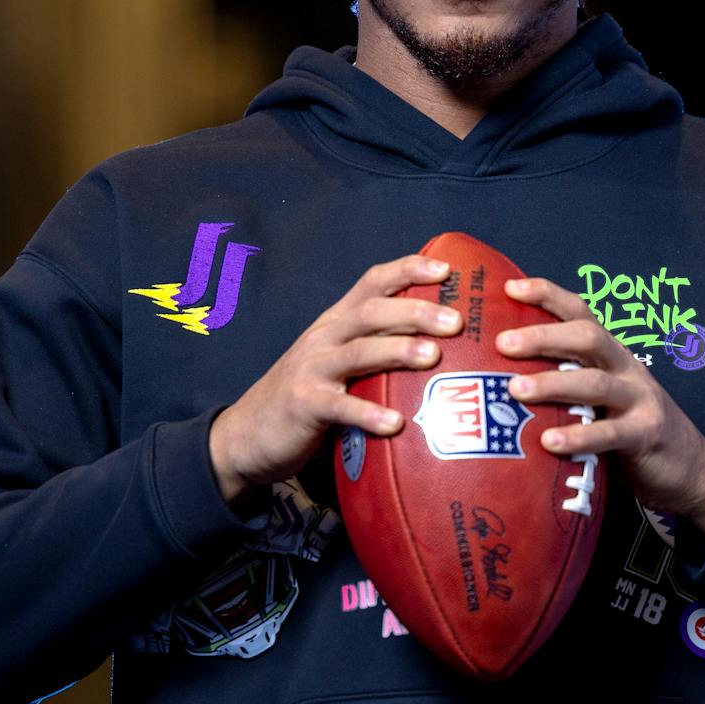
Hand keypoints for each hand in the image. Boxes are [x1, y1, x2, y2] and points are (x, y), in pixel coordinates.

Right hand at [209, 254, 461, 507]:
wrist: (248, 434)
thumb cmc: (311, 397)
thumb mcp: (341, 363)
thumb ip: (378, 351)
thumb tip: (446, 350)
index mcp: (337, 321)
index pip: (373, 282)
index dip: (408, 270)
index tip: (447, 269)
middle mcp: (324, 337)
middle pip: (371, 312)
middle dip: (415, 311)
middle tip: (456, 321)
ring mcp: (311, 370)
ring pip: (358, 352)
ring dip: (397, 351)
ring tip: (433, 356)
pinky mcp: (303, 406)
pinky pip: (339, 408)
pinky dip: (368, 415)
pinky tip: (396, 424)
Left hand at [497, 276, 704, 539]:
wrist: (690, 467)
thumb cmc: (628, 427)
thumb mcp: (600, 397)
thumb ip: (566, 382)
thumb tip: (500, 376)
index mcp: (611, 353)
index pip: (580, 312)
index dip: (548, 295)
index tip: (510, 288)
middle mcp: (625, 367)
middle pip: (587, 337)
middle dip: (543, 336)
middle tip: (503, 343)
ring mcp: (639, 399)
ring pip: (595, 382)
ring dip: (553, 384)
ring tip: (515, 389)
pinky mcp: (646, 434)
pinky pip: (608, 434)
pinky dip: (578, 436)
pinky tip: (549, 442)